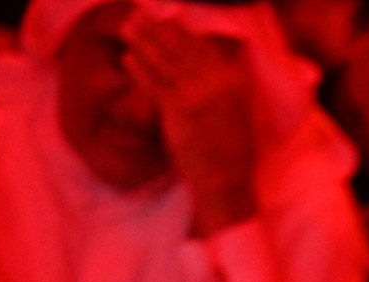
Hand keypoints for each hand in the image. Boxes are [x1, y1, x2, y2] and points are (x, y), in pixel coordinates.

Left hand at [121, 11, 257, 233]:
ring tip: (128, 27)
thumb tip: (222, 65)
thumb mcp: (240, 111)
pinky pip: (154, 84)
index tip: (167, 18)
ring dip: (143, 41)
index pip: (204, 47)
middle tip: (140, 13)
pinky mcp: (178, 109)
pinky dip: (139, 70)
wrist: (226, 178)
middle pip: (181, 48)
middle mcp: (215, 81)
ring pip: (165, 61)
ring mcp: (196, 94)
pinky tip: (128, 59)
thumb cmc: (233, 151)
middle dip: (157, 29)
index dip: (182, 31)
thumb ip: (228, 85)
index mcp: (232, 79)